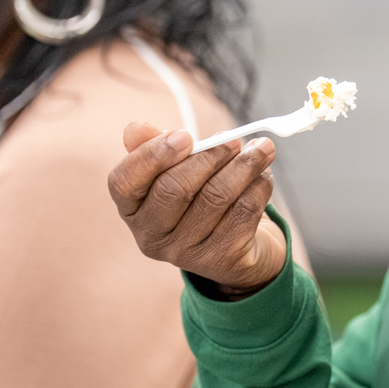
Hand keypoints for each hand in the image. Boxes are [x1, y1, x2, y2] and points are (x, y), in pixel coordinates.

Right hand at [108, 122, 286, 296]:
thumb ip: (157, 147)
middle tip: (235, 139)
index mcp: (133, 210)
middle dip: (211, 155)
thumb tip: (135, 129)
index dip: (152, 155)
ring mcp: (186, 252)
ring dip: (245, 165)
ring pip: (217, 195)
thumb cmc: (202, 198)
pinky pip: (245, 210)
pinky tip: (264, 174)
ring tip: (261, 149)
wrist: (240, 249)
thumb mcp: (177, 172)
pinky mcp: (222, 258)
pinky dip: (260, 185)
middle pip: (175, 187)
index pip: (124, 181)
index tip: (184, 135)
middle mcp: (152, 237)